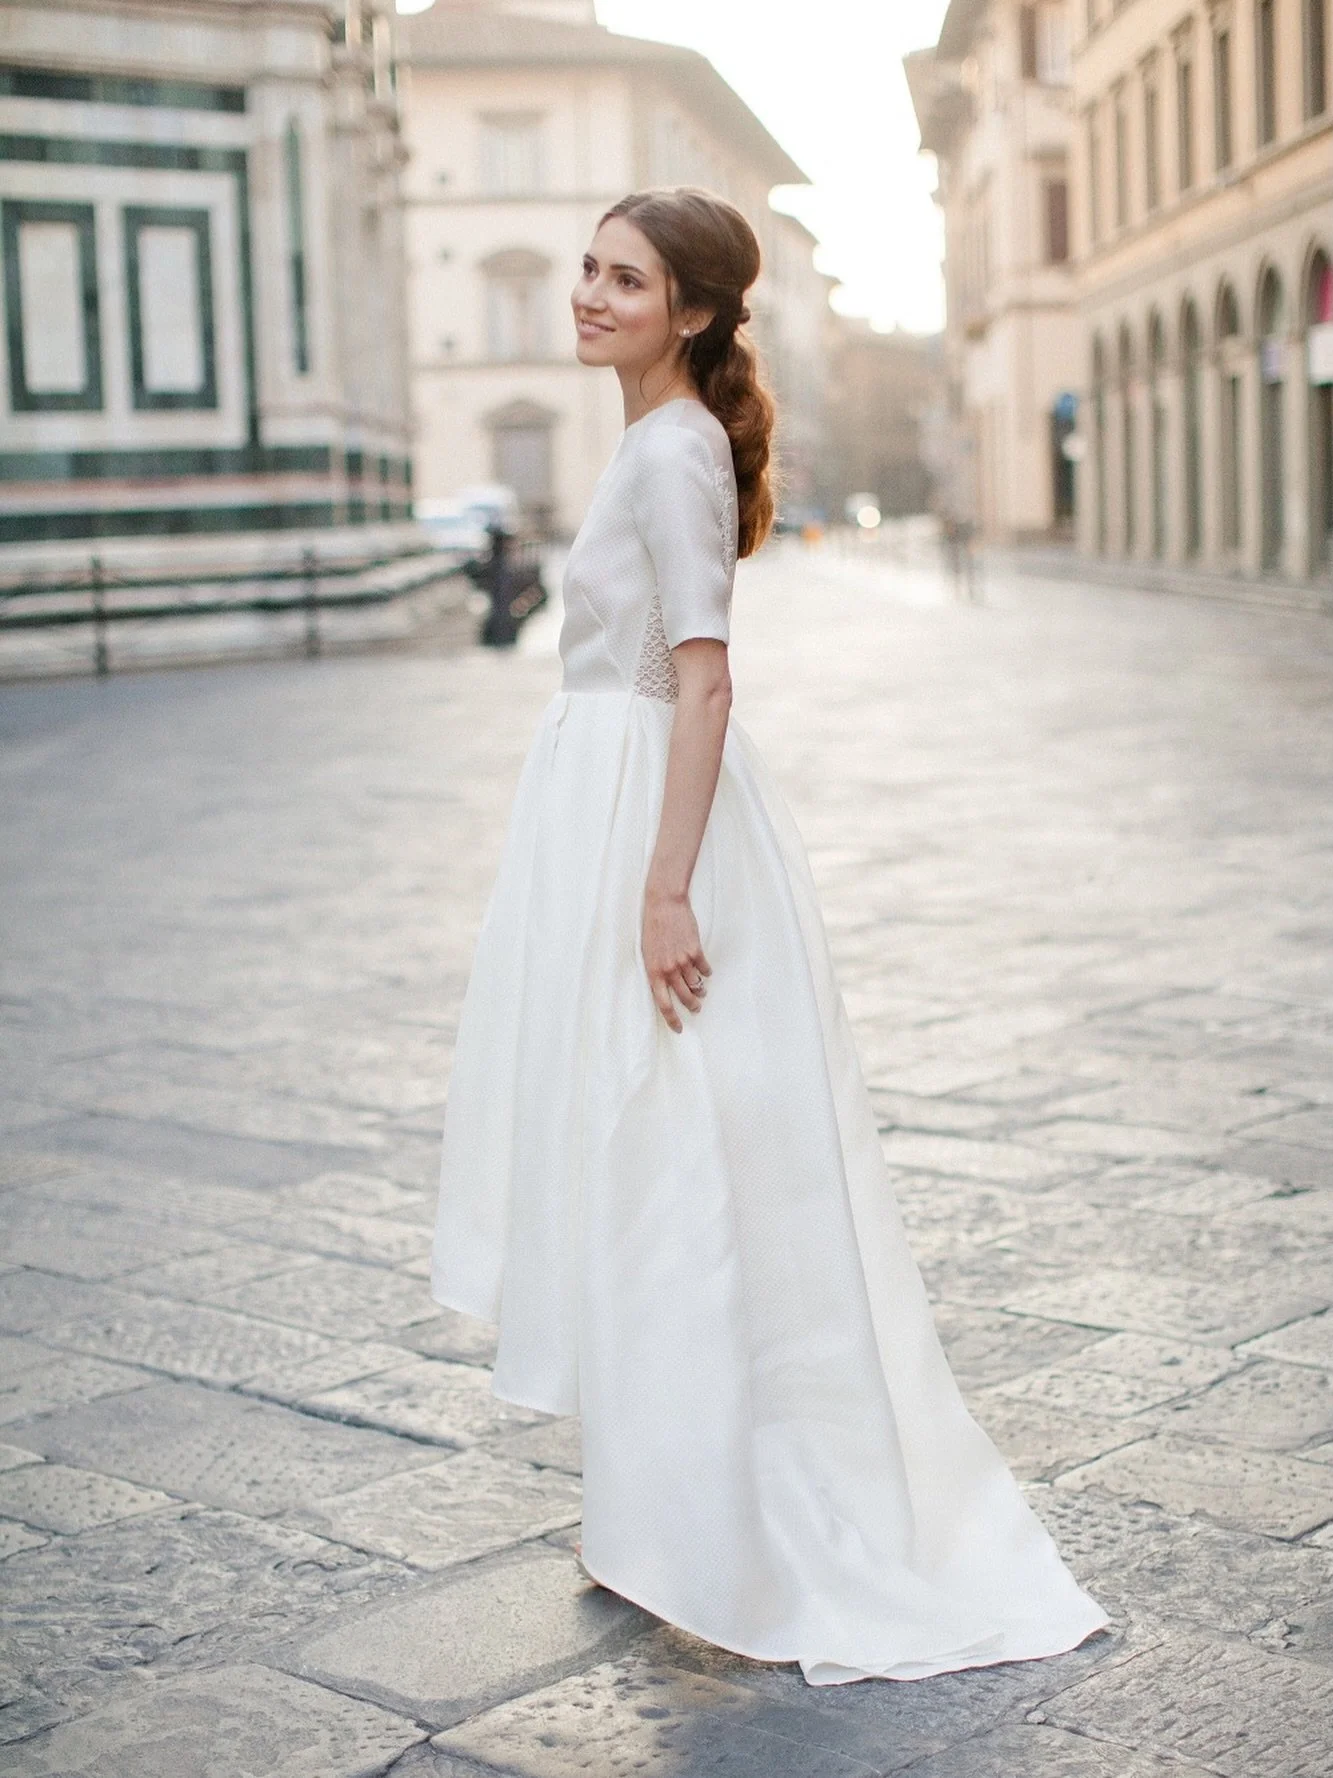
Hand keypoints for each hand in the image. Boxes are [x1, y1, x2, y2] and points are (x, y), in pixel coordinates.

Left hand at [642, 888, 711, 1033]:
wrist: (664, 905)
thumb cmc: (652, 928)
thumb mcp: (647, 952)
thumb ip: (656, 970)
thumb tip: (665, 986)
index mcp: (653, 972)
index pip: (663, 1003)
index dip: (672, 1019)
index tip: (679, 1028)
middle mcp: (668, 969)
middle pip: (684, 997)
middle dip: (692, 1006)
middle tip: (696, 1009)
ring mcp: (683, 960)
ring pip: (696, 985)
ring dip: (700, 991)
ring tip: (701, 991)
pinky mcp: (695, 950)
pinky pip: (704, 969)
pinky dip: (706, 973)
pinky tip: (706, 972)